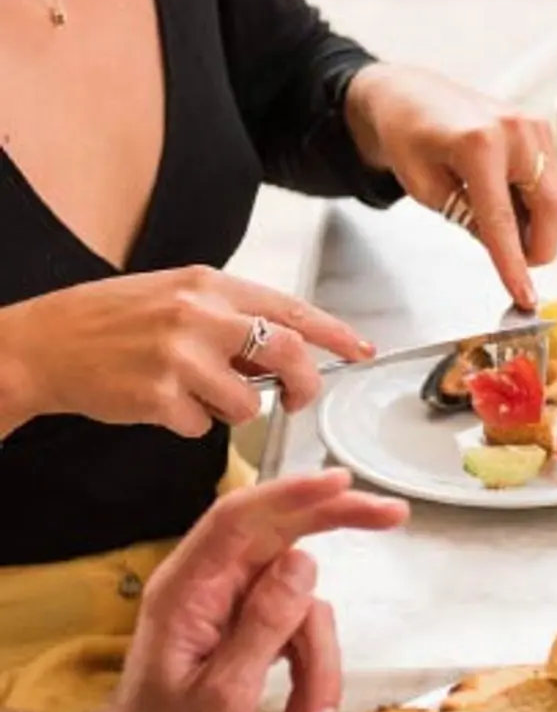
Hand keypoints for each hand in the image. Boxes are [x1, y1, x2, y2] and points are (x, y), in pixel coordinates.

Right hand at [0, 266, 371, 436]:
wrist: (41, 345)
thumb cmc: (109, 323)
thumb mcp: (175, 298)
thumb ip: (229, 317)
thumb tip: (284, 348)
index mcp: (208, 285)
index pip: (291, 309)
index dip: (334, 333)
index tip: (361, 350)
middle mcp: (200, 314)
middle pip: (287, 354)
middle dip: (305, 384)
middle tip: (299, 399)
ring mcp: (180, 356)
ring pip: (250, 402)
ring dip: (233, 410)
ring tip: (195, 394)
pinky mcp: (161, 396)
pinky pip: (204, 426)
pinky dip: (191, 424)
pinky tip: (161, 405)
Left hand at [95, 470, 407, 711]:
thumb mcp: (221, 693)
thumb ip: (263, 624)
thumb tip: (305, 561)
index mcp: (188, 590)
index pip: (240, 520)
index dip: (293, 495)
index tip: (342, 484)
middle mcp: (212, 588)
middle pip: (281, 536)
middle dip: (337, 525)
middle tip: (393, 515)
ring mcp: (234, 608)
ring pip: (305, 607)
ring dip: (321, 665)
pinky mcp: (253, 630)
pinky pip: (302, 635)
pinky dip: (313, 677)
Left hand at [346, 64, 556, 308]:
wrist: (409, 94)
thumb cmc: (408, 138)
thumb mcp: (425, 189)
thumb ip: (468, 219)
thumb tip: (506, 248)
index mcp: (479, 144)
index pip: (504, 220)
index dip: (515, 265)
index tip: (526, 297)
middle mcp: (516, 131)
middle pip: (552, 209)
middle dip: (539, 247)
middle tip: (517, 264)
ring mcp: (534, 126)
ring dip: (536, 224)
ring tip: (501, 224)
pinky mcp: (541, 129)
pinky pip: (551, 182)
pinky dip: (535, 204)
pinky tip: (507, 201)